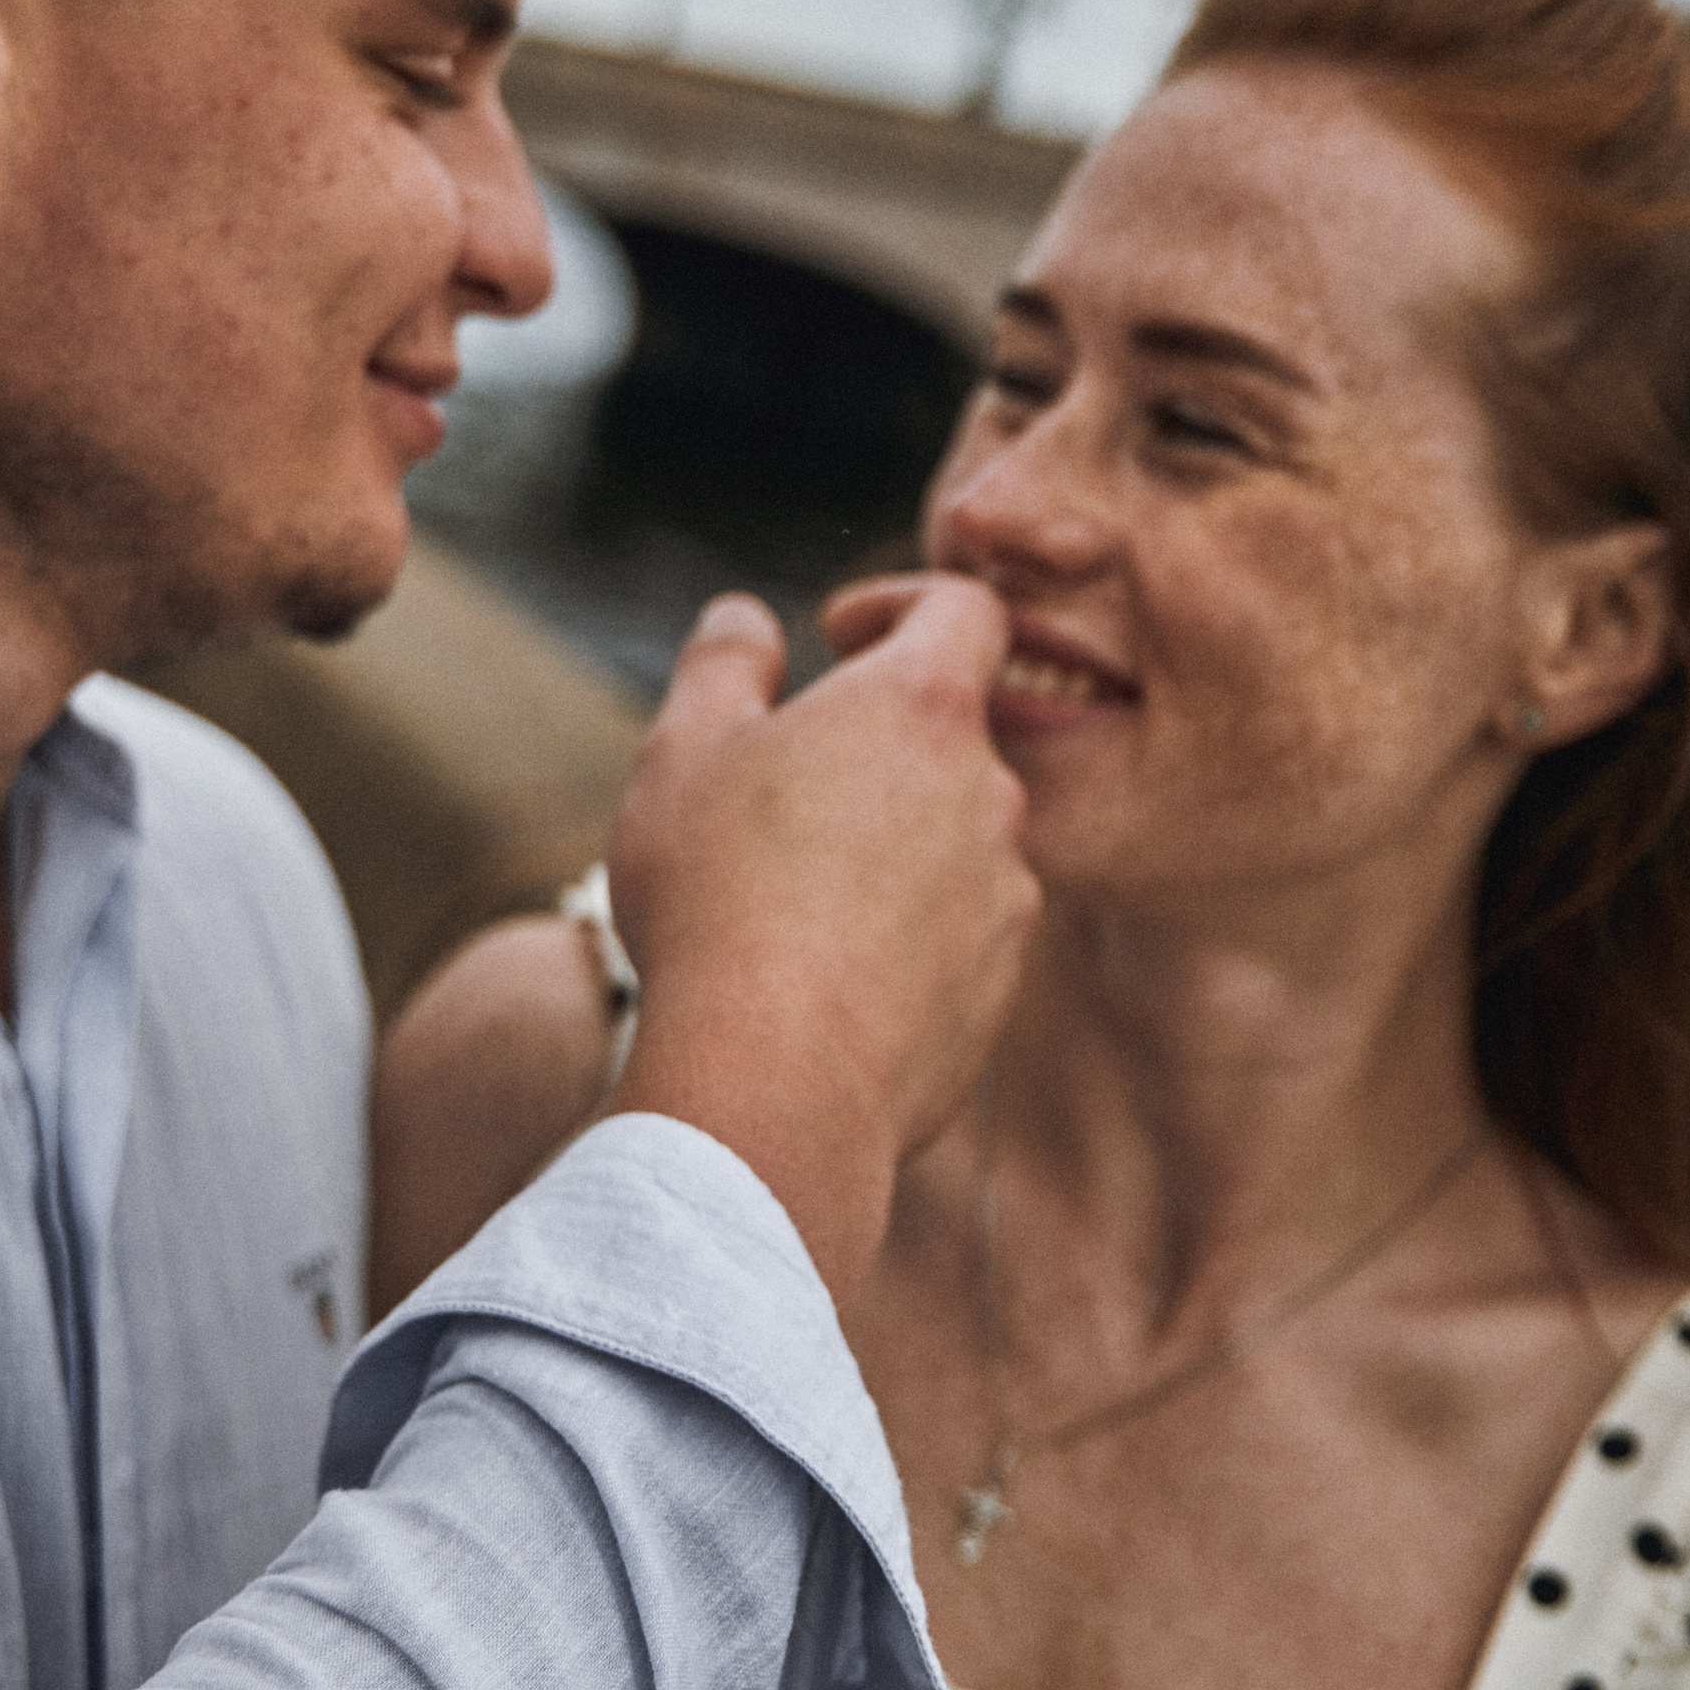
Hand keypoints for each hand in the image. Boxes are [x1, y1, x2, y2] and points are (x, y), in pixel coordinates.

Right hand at [606, 580, 1034, 1298]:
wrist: (772, 1082)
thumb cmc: (718, 898)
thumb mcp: (684, 751)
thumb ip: (722, 663)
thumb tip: (748, 617)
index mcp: (922, 709)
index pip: (969, 611)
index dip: (909, 607)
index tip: (841, 643)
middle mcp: (990, 794)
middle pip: (949, 738)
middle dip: (875, 752)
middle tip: (776, 800)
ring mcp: (1006, 899)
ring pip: (951, 843)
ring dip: (887, 850)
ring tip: (786, 905)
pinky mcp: (998, 990)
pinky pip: (953, 939)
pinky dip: (900, 941)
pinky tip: (818, 983)